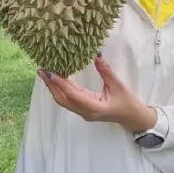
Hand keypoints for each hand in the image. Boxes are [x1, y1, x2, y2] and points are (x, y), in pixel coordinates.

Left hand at [39, 55, 156, 133]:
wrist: (132, 118)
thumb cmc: (127, 102)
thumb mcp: (118, 85)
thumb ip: (106, 71)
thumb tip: (97, 55)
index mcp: (94, 108)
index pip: (73, 95)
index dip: (61, 84)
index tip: (50, 73)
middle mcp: (85, 112)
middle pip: (63, 99)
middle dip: (51, 86)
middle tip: (41, 71)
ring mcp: (83, 112)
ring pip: (63, 101)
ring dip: (53, 88)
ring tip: (45, 74)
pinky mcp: (83, 109)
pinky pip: (68, 100)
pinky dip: (60, 90)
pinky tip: (56, 80)